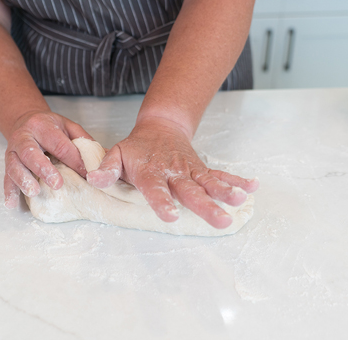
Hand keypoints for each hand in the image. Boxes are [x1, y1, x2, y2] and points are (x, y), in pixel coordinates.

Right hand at [3, 110, 91, 207]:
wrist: (24, 120)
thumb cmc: (50, 127)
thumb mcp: (68, 127)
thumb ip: (83, 141)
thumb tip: (104, 157)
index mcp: (42, 126)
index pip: (59, 144)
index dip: (73, 160)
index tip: (86, 175)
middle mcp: (24, 137)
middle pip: (31, 153)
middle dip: (44, 169)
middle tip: (57, 184)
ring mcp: (13, 150)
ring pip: (14, 165)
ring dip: (23, 180)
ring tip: (33, 192)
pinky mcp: (7, 163)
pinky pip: (6, 177)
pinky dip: (9, 191)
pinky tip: (12, 203)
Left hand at [87, 117, 258, 228]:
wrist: (159, 127)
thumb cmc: (136, 148)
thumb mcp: (115, 154)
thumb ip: (107, 169)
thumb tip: (94, 180)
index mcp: (150, 173)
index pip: (156, 189)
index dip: (162, 202)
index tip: (170, 216)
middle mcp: (173, 172)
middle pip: (190, 191)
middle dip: (206, 205)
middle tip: (220, 219)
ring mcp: (190, 170)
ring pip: (209, 182)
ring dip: (225, 191)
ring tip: (240, 200)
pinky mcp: (201, 168)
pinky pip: (220, 173)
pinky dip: (237, 179)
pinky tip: (253, 186)